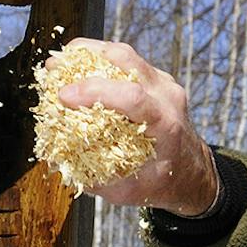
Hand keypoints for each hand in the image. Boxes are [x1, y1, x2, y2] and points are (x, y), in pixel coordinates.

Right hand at [50, 37, 218, 213]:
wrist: (193, 173)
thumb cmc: (163, 183)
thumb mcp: (129, 192)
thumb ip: (95, 180)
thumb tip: (59, 162)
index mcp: (165, 124)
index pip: (131, 97)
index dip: (95, 91)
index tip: (63, 96)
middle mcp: (167, 96)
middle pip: (126, 60)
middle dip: (85, 58)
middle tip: (53, 67)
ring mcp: (163, 83)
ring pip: (125, 55)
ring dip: (89, 54)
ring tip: (60, 63)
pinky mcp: (156, 79)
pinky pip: (127, 62)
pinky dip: (99, 61)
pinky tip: (78, 70)